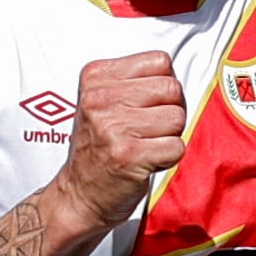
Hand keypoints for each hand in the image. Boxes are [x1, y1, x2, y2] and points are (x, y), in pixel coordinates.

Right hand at [43, 48, 187, 237]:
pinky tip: (145, 161)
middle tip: (148, 129)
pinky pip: (177, 147)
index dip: (162, 87)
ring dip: (168, 136)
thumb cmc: (97, 146)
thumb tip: (175, 76)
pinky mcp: (129, 155)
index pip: (160, 61)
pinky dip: (167, 158)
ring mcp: (113, 127)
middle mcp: (100, 99)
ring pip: (177, 117)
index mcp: (95, 76)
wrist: (78, 194)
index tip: (144, 106)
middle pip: (172, 88)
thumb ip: (134, 81)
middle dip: (169, 110)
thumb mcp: (101, 101)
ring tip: (144, 145)